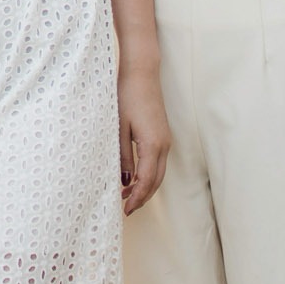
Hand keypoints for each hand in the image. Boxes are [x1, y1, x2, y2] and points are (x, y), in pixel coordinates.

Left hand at [117, 62, 170, 214]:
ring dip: (146, 187)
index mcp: (153, 144)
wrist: (142, 73)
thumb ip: (122, 156)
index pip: (147, 181)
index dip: (137, 198)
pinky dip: (148, 174)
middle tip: (126, 209)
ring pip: (159, 173)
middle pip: (156, 181)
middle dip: (142, 197)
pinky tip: (134, 176)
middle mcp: (164, 145)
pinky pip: (158, 162)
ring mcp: (165, 140)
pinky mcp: (162, 134)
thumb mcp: (119, 128)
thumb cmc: (127, 96)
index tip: (125, 210)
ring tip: (127, 196)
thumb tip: (124, 180)